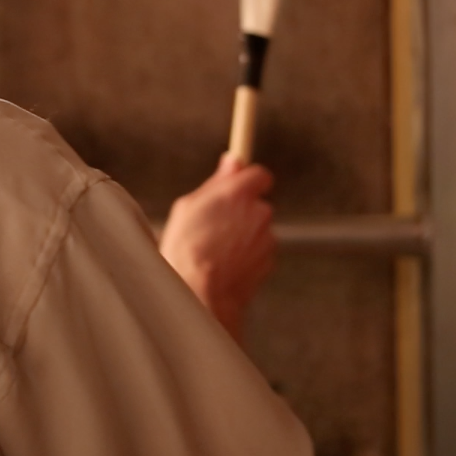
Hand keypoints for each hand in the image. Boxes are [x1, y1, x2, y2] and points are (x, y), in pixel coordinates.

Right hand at [159, 154, 275, 341]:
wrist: (201, 295)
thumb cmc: (186, 249)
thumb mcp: (189, 206)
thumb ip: (217, 182)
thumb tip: (233, 160)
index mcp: (239, 193)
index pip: (260, 175)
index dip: (248, 181)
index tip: (236, 188)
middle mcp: (259, 212)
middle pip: (257, 205)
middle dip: (241, 213)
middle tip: (214, 226)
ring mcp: (267, 238)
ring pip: (257, 231)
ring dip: (242, 237)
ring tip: (215, 252)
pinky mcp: (269, 262)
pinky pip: (258, 252)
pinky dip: (246, 257)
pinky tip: (225, 267)